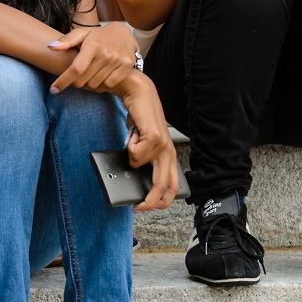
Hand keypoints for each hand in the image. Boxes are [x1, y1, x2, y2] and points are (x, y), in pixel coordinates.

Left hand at [47, 21, 138, 93]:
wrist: (124, 33)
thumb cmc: (98, 35)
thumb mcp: (83, 34)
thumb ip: (67, 40)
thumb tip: (50, 46)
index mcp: (92, 45)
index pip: (76, 69)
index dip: (63, 81)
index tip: (53, 90)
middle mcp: (106, 53)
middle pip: (84, 80)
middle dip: (76, 82)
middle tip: (77, 76)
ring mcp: (118, 60)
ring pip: (95, 84)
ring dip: (89, 84)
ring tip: (90, 75)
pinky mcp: (127, 66)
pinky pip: (109, 84)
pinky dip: (102, 85)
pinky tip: (101, 77)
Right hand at [121, 76, 178, 211]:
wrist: (138, 93)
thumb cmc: (139, 118)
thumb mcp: (141, 143)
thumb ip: (141, 159)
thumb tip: (133, 173)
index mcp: (168, 155)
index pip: (172, 185)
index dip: (161, 201)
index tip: (145, 207)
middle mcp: (169, 152)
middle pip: (164, 186)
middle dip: (151, 201)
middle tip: (138, 208)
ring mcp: (163, 145)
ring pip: (140, 166)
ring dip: (130, 154)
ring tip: (133, 140)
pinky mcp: (155, 138)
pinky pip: (135, 154)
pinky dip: (129, 144)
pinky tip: (134, 132)